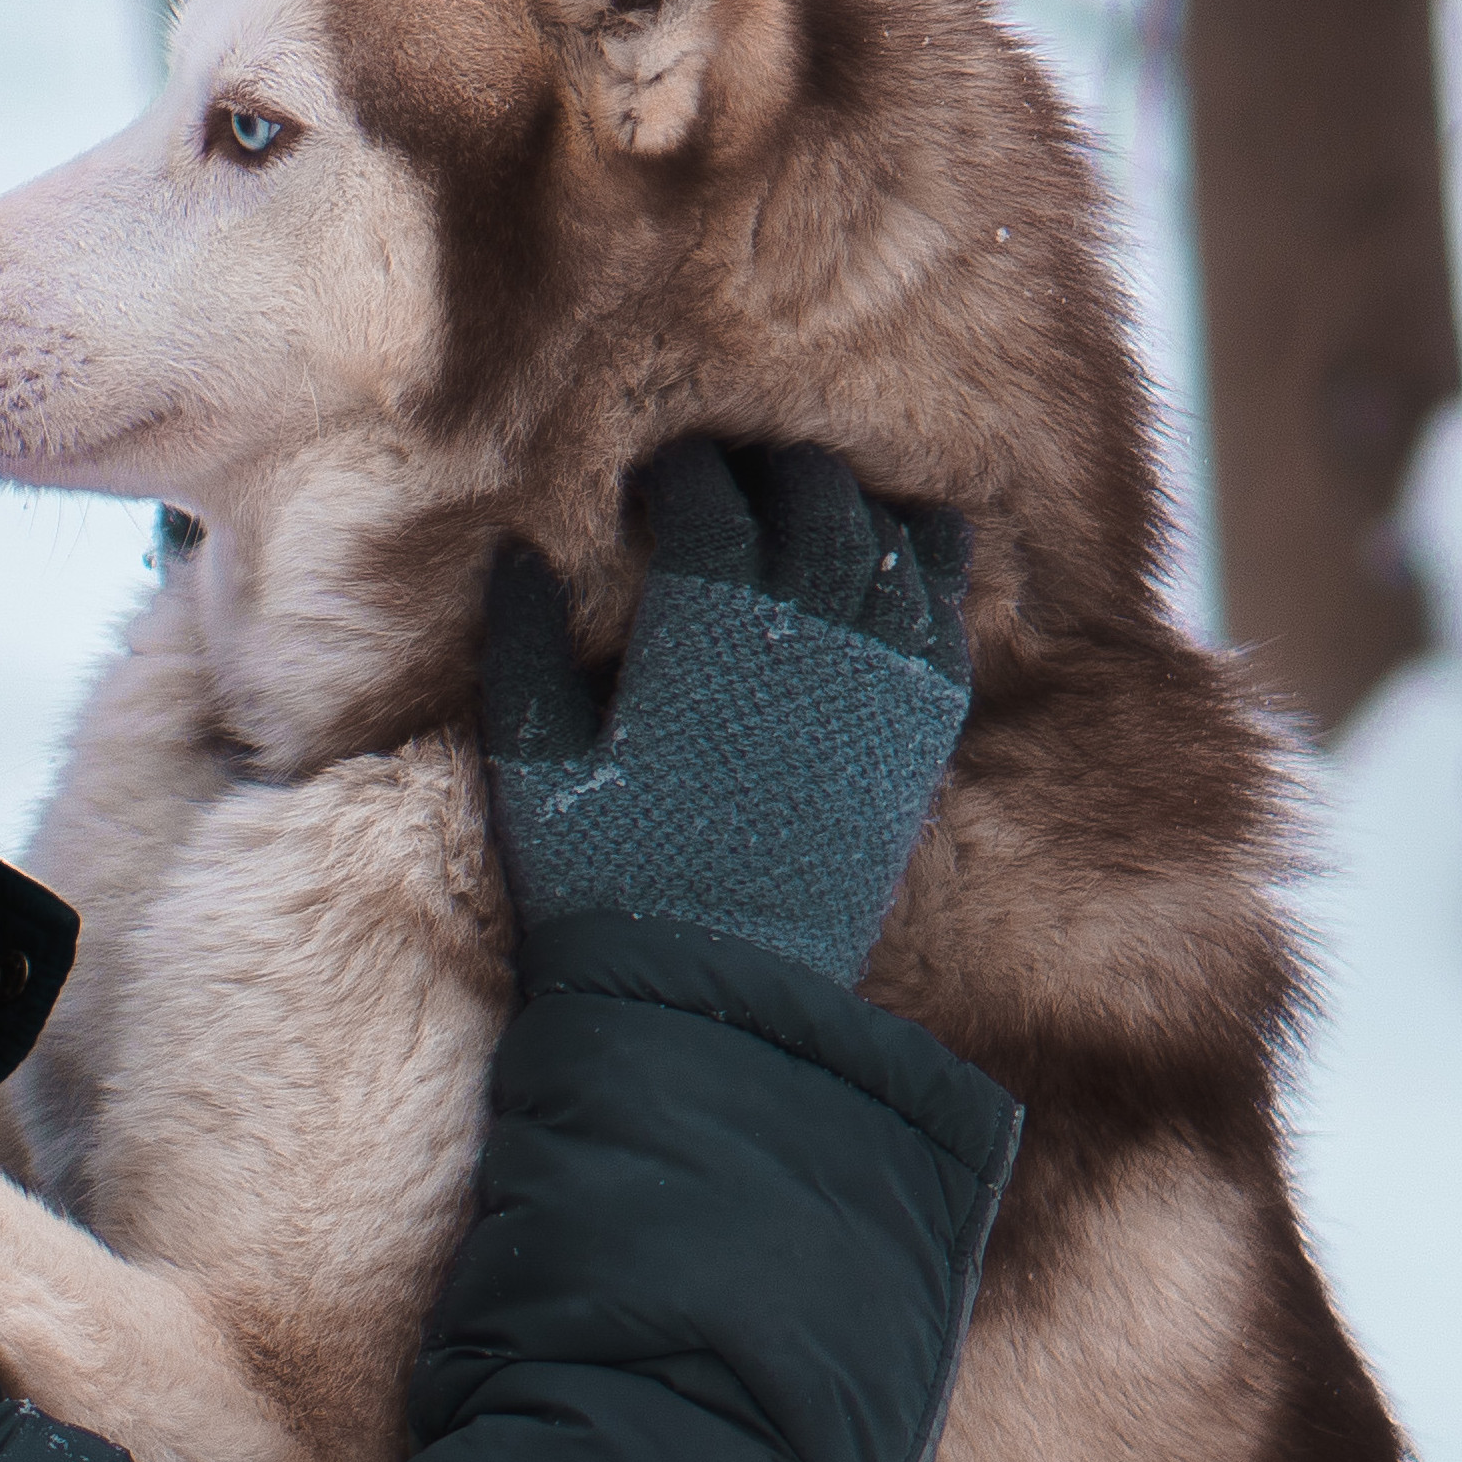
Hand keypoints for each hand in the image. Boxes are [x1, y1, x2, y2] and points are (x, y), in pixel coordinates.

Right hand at [476, 437, 974, 985]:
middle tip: (740, 477)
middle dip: (772, 470)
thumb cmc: (609, 884)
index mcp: (704, 625)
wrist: (721, 991)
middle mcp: (807, 630)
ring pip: (888, 536)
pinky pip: (945, 607)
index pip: (707, 494)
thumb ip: (520, 652)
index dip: (682, 473)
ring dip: (850, 505)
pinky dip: (926, 561)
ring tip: (813, 503)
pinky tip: (898, 556)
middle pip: (813, 493)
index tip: (659, 478)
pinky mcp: (924, 727)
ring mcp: (879, 673)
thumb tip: (517, 554)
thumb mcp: (532, 770)